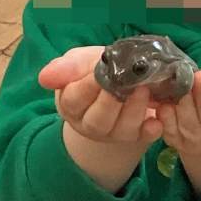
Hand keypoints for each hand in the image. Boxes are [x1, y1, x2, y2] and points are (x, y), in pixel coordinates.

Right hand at [38, 46, 163, 147]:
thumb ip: (66, 68)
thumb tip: (44, 78)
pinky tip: (156, 120)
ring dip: (134, 111)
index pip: (74, 99)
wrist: (122, 81)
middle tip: (126, 83)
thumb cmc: (97, 70)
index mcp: (71, 105)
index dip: (86, 88)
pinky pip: (144, 137)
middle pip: (98, 120)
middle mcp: (91, 124)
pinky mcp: (137, 136)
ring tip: (144, 90)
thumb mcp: (80, 62)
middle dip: (111, 102)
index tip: (98, 74)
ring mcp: (115, 133)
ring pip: (122, 129)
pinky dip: (151, 131)